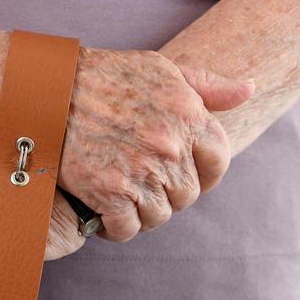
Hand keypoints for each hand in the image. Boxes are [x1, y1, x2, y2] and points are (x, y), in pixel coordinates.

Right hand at [58, 48, 254, 241]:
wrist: (51, 91)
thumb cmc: (106, 76)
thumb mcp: (162, 70)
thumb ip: (208, 85)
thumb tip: (248, 90)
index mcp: (187, 114)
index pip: (218, 161)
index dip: (204, 175)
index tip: (186, 178)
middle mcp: (168, 146)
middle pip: (186, 194)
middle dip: (169, 196)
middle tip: (146, 190)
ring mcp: (139, 171)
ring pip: (159, 216)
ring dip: (144, 215)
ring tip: (126, 204)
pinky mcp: (108, 192)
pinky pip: (127, 228)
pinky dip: (118, 230)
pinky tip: (106, 218)